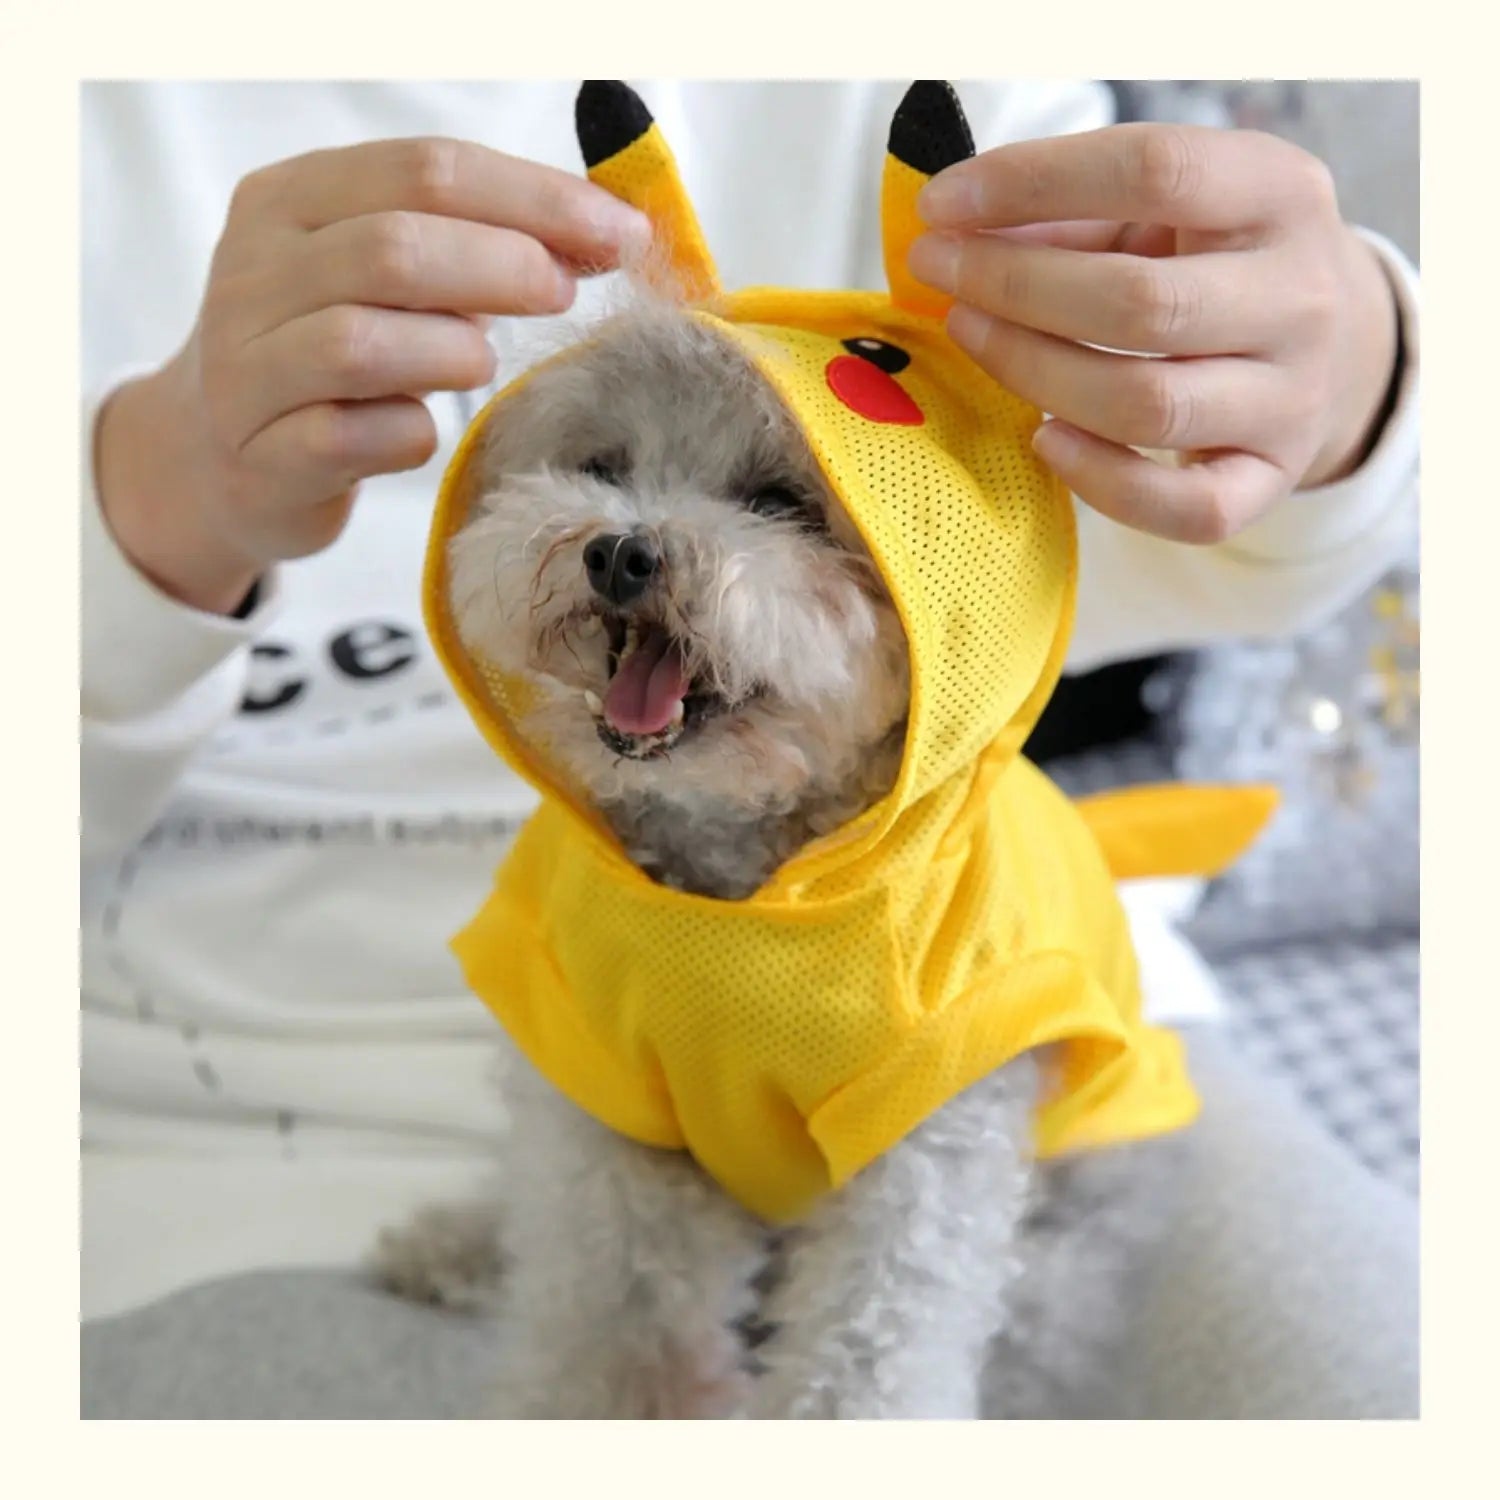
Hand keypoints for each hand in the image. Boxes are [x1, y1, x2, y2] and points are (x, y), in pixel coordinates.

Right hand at [95, 138, 649, 612]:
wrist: (213, 456)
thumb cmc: (327, 353)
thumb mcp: (379, 273)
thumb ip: (469, 240)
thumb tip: (603, 230)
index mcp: (288, 200)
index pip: (423, 170)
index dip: (534, 197)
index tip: (619, 233)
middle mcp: (252, 273)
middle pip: (392, 248)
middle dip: (504, 266)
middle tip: (566, 294)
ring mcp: (248, 369)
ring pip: (362, 344)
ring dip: (453, 351)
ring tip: (481, 362)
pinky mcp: (263, 457)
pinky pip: (351, 438)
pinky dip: (408, 433)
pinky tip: (423, 430)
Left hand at [908, 124, 1398, 543]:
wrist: (1327, 346)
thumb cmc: (1208, 262)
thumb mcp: (1161, 209)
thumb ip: (1071, 211)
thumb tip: (954, 229)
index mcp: (1280, 192)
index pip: (1155, 170)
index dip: (1032, 182)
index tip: (941, 204)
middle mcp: (1302, 296)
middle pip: (1140, 302)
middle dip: (1014, 286)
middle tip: (939, 273)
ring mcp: (1294, 398)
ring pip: (1147, 405)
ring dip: (1034, 373)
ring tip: (971, 335)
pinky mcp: (1272, 479)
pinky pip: (1187, 508)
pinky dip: (1101, 481)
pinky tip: (1042, 440)